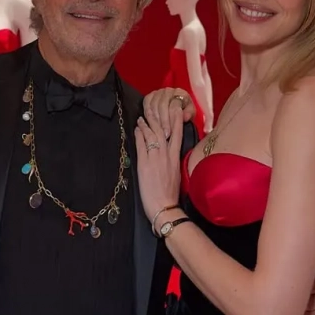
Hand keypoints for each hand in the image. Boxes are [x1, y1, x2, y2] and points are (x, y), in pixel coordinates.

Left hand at [134, 103, 182, 225]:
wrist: (165, 207)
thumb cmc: (170, 194)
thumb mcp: (176, 174)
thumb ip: (173, 162)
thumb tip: (170, 154)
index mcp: (176, 158)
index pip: (178, 134)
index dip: (176, 120)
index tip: (175, 109)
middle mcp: (167, 155)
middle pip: (164, 130)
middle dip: (159, 117)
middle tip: (154, 106)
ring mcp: (155, 158)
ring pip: (152, 135)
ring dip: (146, 124)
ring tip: (142, 116)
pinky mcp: (145, 164)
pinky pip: (142, 145)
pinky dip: (139, 135)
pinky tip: (137, 129)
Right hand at [143, 88, 195, 140]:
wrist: (178, 107)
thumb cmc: (184, 111)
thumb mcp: (191, 113)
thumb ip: (189, 113)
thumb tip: (185, 117)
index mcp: (180, 92)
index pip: (174, 105)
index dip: (172, 119)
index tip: (171, 132)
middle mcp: (168, 90)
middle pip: (162, 105)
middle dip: (163, 121)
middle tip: (164, 134)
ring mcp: (157, 92)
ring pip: (153, 106)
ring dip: (155, 120)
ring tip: (157, 132)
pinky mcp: (149, 96)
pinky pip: (146, 105)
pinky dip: (148, 116)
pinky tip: (151, 125)